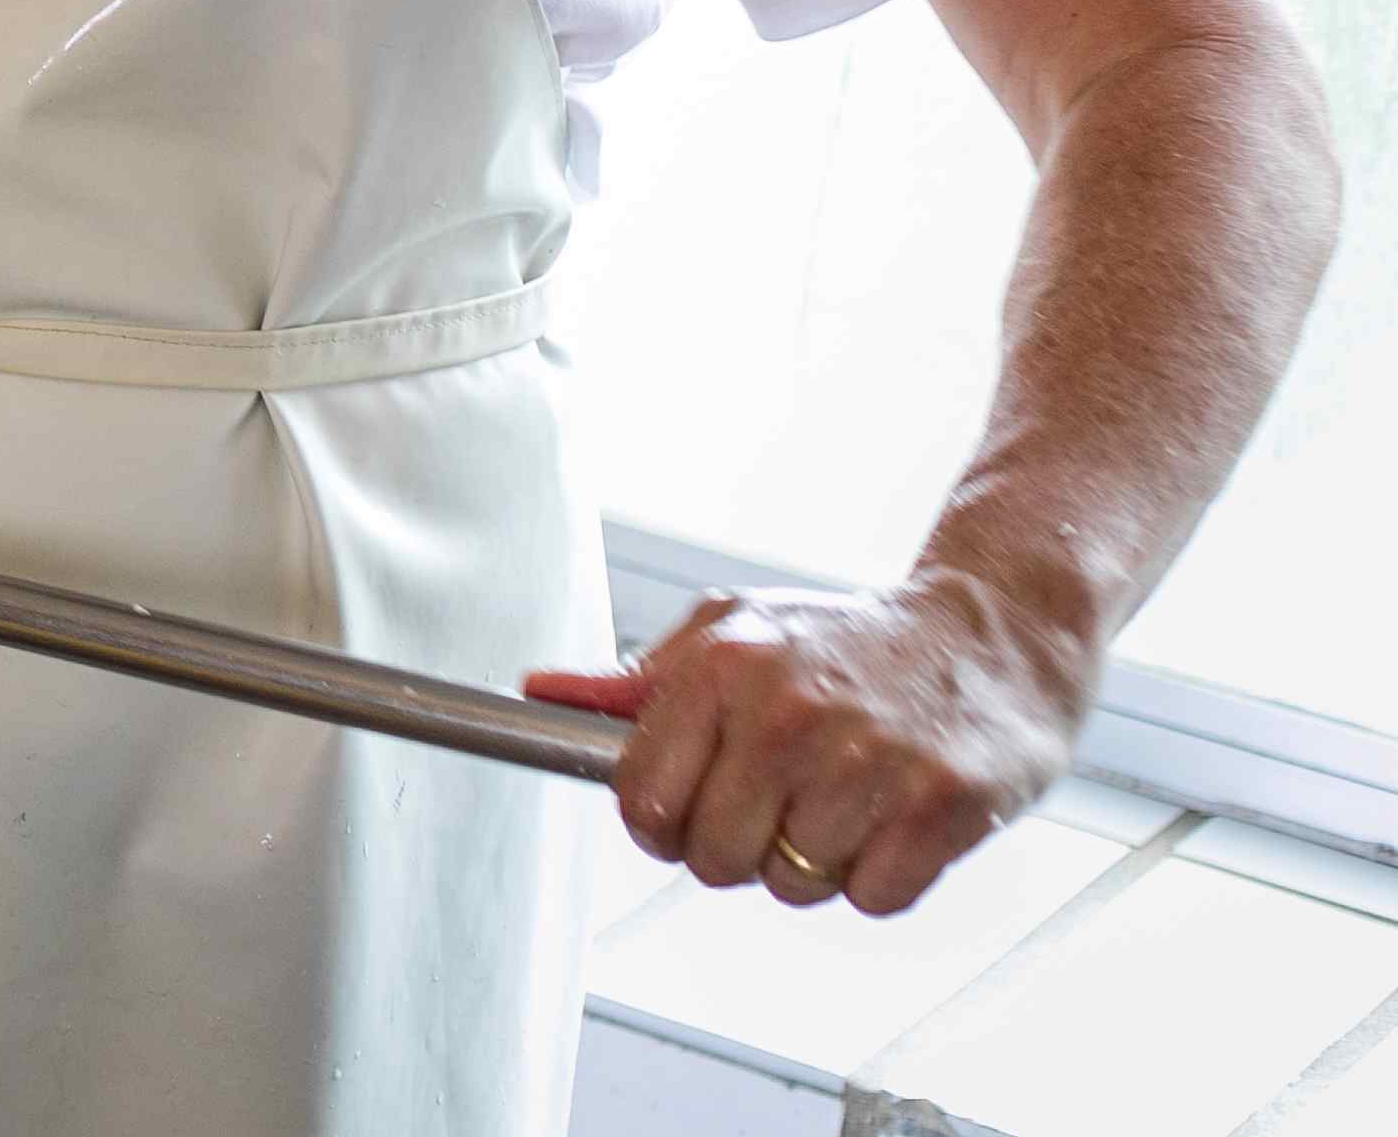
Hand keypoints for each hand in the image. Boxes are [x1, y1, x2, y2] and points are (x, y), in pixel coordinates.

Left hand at [528, 575, 1088, 915]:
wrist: (991, 629)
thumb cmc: (847, 640)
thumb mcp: (732, 633)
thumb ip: (633, 682)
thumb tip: (538, 692)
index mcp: (722, 669)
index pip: (641, 802)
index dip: (661, 823)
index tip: (692, 808)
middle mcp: (787, 713)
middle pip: (711, 859)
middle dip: (739, 847)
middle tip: (784, 800)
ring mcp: (868, 760)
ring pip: (792, 887)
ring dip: (814, 863)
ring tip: (846, 798)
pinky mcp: (943, 805)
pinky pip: (872, 899)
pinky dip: (880, 877)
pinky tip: (893, 818)